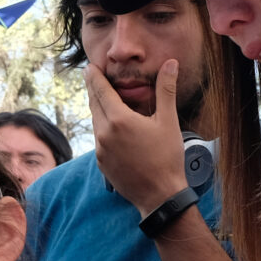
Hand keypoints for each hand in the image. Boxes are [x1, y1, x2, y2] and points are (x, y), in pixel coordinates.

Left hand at [86, 58, 189, 214]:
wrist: (160, 196)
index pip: (101, 91)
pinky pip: (98, 139)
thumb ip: (166, 90)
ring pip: (95, 122)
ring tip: (103, 99)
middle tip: (92, 76)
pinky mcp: (101, 163)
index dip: (94, 77)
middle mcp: (104, 133)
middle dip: (93, 89)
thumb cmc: (167, 158)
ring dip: (98, 108)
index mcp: (119, 119)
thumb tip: (171, 64)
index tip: (90, 66)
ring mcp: (100, 150)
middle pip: (94, 104)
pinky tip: (110, 126)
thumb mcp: (168, 121)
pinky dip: (102, 127)